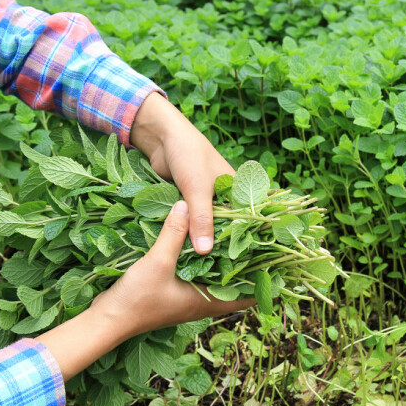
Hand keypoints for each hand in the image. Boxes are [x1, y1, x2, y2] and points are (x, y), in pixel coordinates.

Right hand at [92, 200, 254, 336]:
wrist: (104, 321)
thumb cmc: (135, 299)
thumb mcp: (157, 261)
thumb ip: (173, 233)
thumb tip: (187, 204)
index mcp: (207, 301)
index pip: (248, 294)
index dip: (264, 279)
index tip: (275, 257)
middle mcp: (202, 302)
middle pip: (233, 283)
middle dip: (244, 263)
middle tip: (256, 235)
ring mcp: (187, 299)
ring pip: (214, 278)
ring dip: (222, 260)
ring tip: (232, 232)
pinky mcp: (173, 293)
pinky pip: (196, 275)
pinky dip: (202, 260)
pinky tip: (199, 240)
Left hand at [130, 92, 233, 254]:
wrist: (160, 136)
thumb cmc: (189, 155)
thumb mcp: (198, 189)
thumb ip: (202, 219)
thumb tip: (205, 251)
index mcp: (235, 190)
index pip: (244, 220)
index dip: (242, 240)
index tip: (240, 263)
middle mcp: (222, 196)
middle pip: (224, 226)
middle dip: (219, 244)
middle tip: (216, 270)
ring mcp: (203, 200)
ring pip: (204, 225)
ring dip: (199, 239)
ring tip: (200, 268)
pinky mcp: (186, 202)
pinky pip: (188, 221)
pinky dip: (185, 232)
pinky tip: (182, 252)